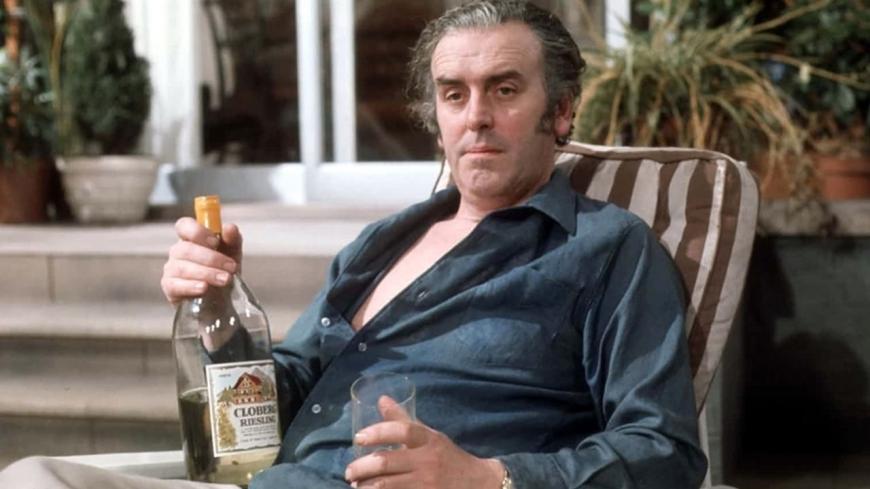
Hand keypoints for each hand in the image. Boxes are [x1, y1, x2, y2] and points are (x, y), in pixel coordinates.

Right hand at [160, 217, 243, 305]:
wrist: (221, 301)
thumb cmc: (223, 272)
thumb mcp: (233, 255)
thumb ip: (232, 240)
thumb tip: (230, 228)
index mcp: (191, 239)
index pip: (184, 226)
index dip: (197, 231)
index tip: (215, 242)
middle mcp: (178, 252)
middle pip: (186, 248)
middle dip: (211, 258)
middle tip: (230, 267)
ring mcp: (171, 270)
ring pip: (182, 267)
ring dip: (207, 273)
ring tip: (225, 279)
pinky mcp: (170, 288)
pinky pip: (175, 285)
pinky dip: (191, 286)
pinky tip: (204, 288)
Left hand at [345, 397, 504, 488]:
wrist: (478, 483)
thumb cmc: (447, 457)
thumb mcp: (429, 436)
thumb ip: (403, 421)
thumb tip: (381, 399)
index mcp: (429, 440)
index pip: (402, 430)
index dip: (377, 432)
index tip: (358, 438)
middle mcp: (428, 461)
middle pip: (387, 462)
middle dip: (362, 467)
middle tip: (349, 471)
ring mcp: (426, 484)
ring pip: (387, 485)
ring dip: (366, 486)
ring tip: (356, 485)